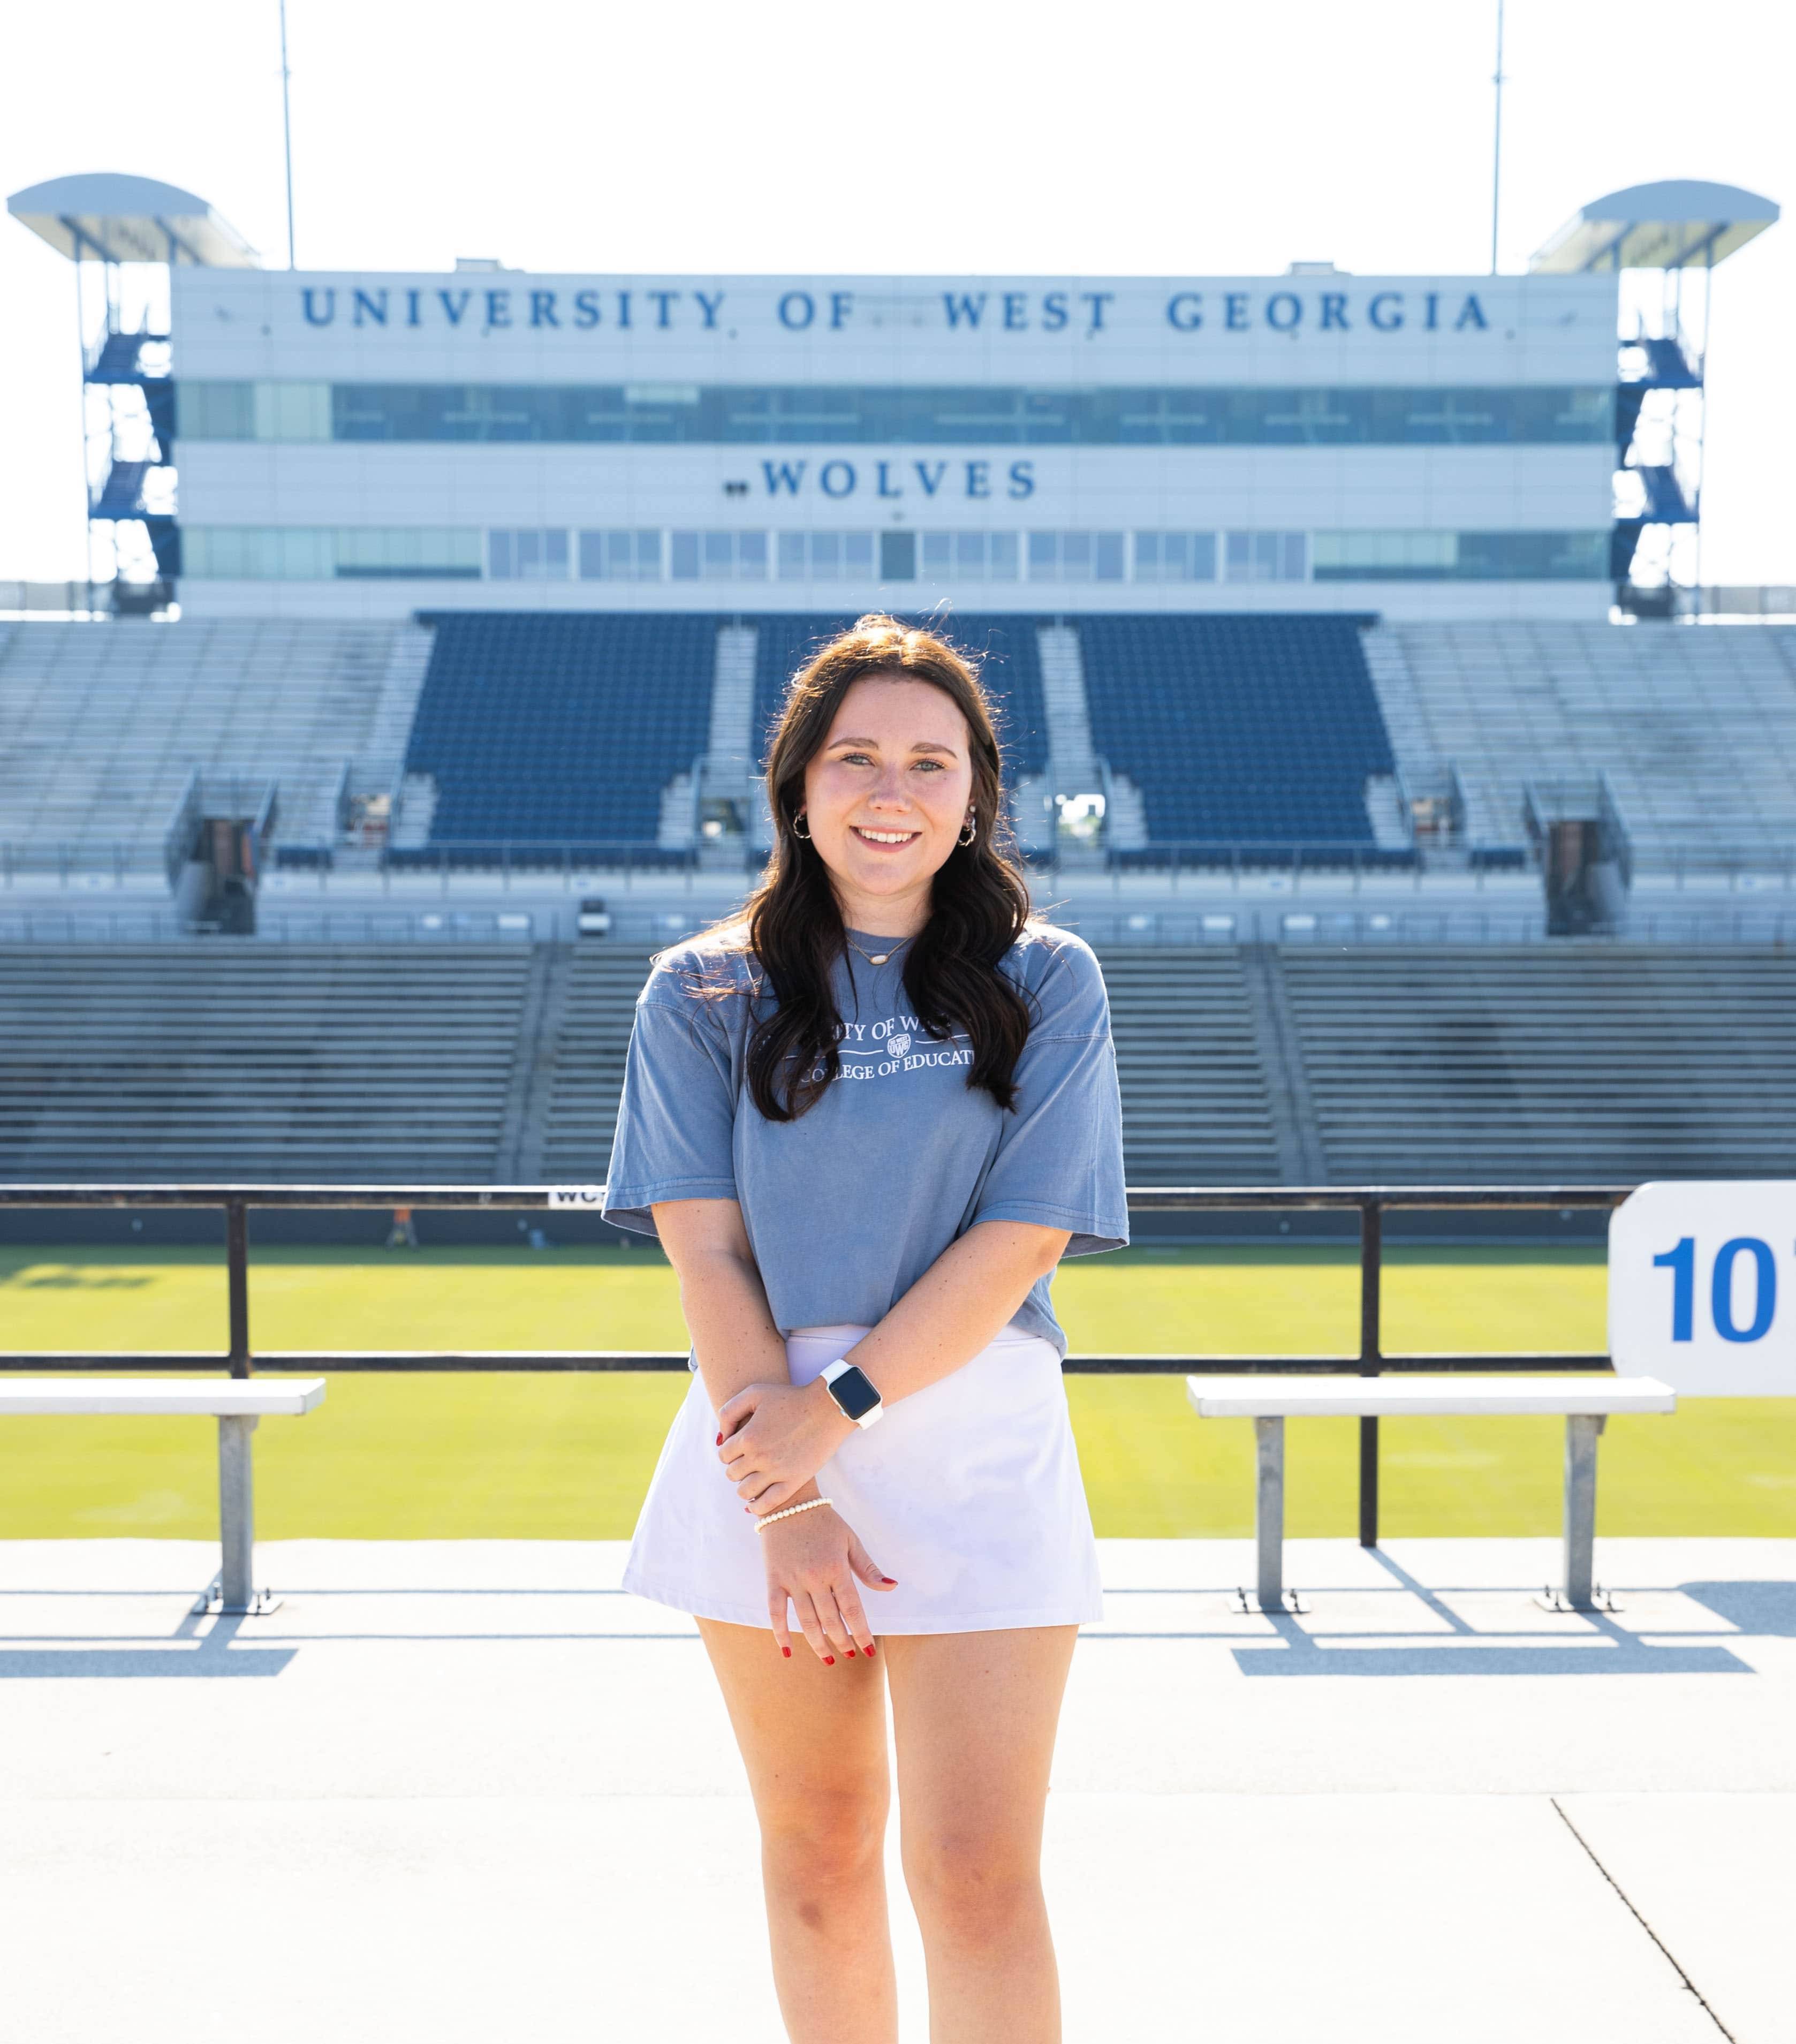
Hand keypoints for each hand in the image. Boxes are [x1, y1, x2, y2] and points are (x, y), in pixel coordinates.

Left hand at [717, 1377, 854, 1514]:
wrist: (827, 1408)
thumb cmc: (790, 1397)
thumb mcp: (754, 1392)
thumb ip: (730, 1412)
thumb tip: (721, 1438)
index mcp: (748, 1436)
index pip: (723, 1455)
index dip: (729, 1451)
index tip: (739, 1448)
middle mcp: (759, 1457)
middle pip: (732, 1474)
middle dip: (737, 1467)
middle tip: (748, 1461)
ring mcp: (777, 1471)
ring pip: (745, 1492)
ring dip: (745, 1486)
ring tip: (754, 1477)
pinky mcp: (794, 1481)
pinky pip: (767, 1504)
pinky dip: (757, 1507)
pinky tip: (756, 1501)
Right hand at [761, 1497, 896, 1661]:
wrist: (788, 1502)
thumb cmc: (824, 1522)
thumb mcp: (851, 1540)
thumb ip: (868, 1568)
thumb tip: (892, 1587)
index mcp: (836, 1567)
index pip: (852, 1609)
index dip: (861, 1632)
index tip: (869, 1649)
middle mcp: (814, 1577)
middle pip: (830, 1620)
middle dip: (842, 1642)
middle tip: (851, 1656)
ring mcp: (791, 1580)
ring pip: (805, 1621)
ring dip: (818, 1644)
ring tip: (828, 1659)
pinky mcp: (773, 1579)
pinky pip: (775, 1612)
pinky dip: (780, 1633)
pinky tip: (787, 1651)